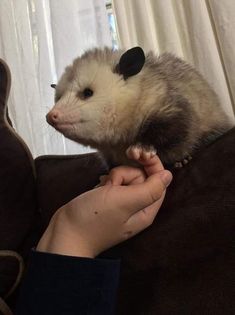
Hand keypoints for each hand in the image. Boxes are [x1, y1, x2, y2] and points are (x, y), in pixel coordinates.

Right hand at [37, 150, 171, 257]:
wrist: (65, 232)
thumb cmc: (94, 218)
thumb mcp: (124, 201)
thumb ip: (150, 189)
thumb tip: (168, 175)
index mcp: (146, 209)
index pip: (159, 180)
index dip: (151, 163)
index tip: (137, 153)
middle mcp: (137, 206)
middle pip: (141, 177)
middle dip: (126, 173)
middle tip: (112, 183)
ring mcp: (122, 203)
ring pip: (126, 177)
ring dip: (114, 177)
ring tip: (103, 189)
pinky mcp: (108, 200)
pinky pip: (114, 183)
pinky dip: (107, 182)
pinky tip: (98, 189)